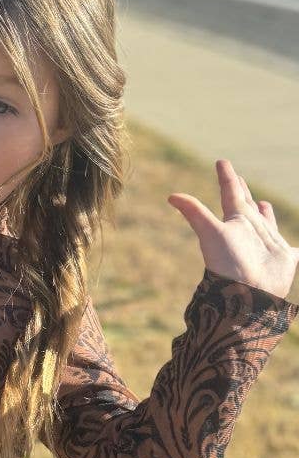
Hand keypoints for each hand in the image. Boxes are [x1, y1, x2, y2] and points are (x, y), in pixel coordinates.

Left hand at [167, 159, 298, 298]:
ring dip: (264, 213)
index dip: (227, 178)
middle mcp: (250, 231)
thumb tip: (170, 196)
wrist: (248, 295)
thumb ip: (194, 213)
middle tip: (240, 179)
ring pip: (266, 224)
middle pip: (247, 206)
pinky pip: (294, 252)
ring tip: (262, 202)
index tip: (221, 162)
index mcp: (235, 222)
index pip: (230, 194)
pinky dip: (297, 250)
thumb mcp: (211, 234)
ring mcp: (268, 244)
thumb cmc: (229, 264)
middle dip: (244, 192)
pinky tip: (296, 249)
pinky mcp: (285, 259)